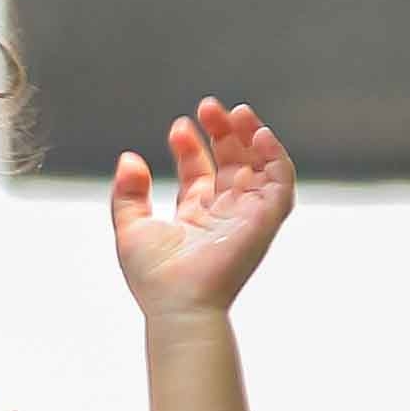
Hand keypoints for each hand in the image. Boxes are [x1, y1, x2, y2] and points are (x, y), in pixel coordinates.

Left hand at [110, 100, 293, 319]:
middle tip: (209, 107)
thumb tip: (129, 159)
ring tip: (237, 112)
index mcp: (196, 216)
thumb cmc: (155, 278)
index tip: (178, 127)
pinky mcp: (266, 220)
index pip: (200, 171)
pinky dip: (276, 157)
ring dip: (252, 136)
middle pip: (231, 162)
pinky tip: (260, 134)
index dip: (191, 145)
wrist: (178, 303)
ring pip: (259, 167)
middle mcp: (225, 214)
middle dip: (223, 132)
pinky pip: (281, 183)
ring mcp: (247, 216)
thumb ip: (129, 193)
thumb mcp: (131, 227)